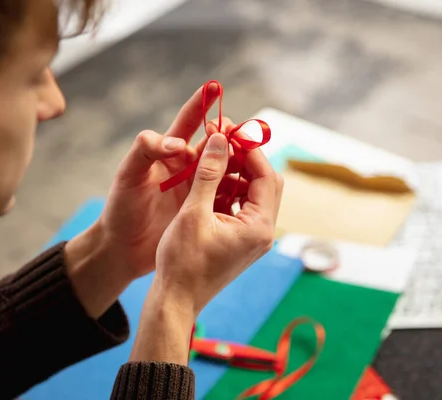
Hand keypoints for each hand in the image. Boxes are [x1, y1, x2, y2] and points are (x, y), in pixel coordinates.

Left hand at [65, 85, 230, 317]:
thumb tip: (178, 143)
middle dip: (230, 134)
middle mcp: (186, 167)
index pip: (187, 122)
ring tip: (254, 157)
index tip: (215, 86)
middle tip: (245, 131)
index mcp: (168, 153)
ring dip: (239, 161)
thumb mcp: (127, 176)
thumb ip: (146, 151)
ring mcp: (197, 188)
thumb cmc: (120, 208)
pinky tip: (251, 188)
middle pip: (214, 144)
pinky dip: (239, 190)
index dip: (202, 104)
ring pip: (225, 169)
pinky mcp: (204, 210)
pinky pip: (227, 196)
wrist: (122, 249)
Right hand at [129, 132, 282, 364]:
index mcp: (258, 227)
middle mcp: (263, 232)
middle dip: (245, 158)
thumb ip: (209, 173)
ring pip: (253, 193)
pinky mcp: (241, 240)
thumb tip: (220, 139)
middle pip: (265, 182)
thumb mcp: (194, 212)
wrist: (176, 300)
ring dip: (235, 173)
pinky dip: (229, 190)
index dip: (249, 149)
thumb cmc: (182, 261)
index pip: (266, 175)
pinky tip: (209, 180)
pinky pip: (242, 206)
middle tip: (222, 138)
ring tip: (212, 156)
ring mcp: (253, 237)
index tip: (230, 129)